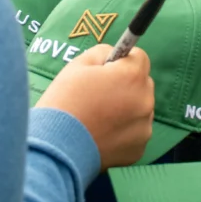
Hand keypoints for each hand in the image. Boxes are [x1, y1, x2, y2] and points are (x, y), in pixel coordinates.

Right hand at [34, 44, 153, 168]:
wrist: (56, 146)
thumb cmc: (65, 101)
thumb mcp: (78, 65)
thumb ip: (102, 53)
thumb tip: (114, 55)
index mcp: (132, 76)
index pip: (139, 57)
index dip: (122, 60)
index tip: (108, 69)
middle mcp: (145, 101)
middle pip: (142, 83)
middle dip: (126, 84)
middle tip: (100, 94)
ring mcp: (144, 127)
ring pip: (140, 109)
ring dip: (127, 108)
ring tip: (99, 116)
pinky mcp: (138, 148)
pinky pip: (135, 131)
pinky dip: (123, 131)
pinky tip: (102, 132)